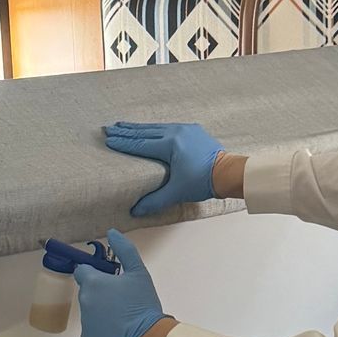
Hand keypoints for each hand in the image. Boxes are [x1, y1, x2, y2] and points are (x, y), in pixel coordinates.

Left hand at [76, 230, 165, 336]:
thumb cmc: (143, 306)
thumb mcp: (139, 272)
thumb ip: (124, 250)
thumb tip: (112, 233)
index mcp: (93, 283)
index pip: (82, 270)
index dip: (94, 272)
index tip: (107, 278)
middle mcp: (85, 301)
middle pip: (88, 292)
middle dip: (101, 293)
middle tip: (121, 298)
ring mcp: (85, 323)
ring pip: (90, 312)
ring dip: (101, 311)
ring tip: (122, 316)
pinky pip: (93, 330)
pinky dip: (102, 329)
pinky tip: (118, 330)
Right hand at [104, 120, 222, 215]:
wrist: (228, 172)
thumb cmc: (203, 181)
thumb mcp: (177, 192)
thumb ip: (155, 200)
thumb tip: (135, 210)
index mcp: (170, 145)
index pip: (140, 144)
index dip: (123, 143)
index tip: (109, 140)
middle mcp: (176, 133)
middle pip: (145, 132)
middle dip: (126, 131)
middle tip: (109, 128)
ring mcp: (185, 129)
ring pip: (156, 127)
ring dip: (138, 127)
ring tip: (123, 125)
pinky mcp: (192, 130)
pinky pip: (168, 126)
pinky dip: (154, 128)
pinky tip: (148, 128)